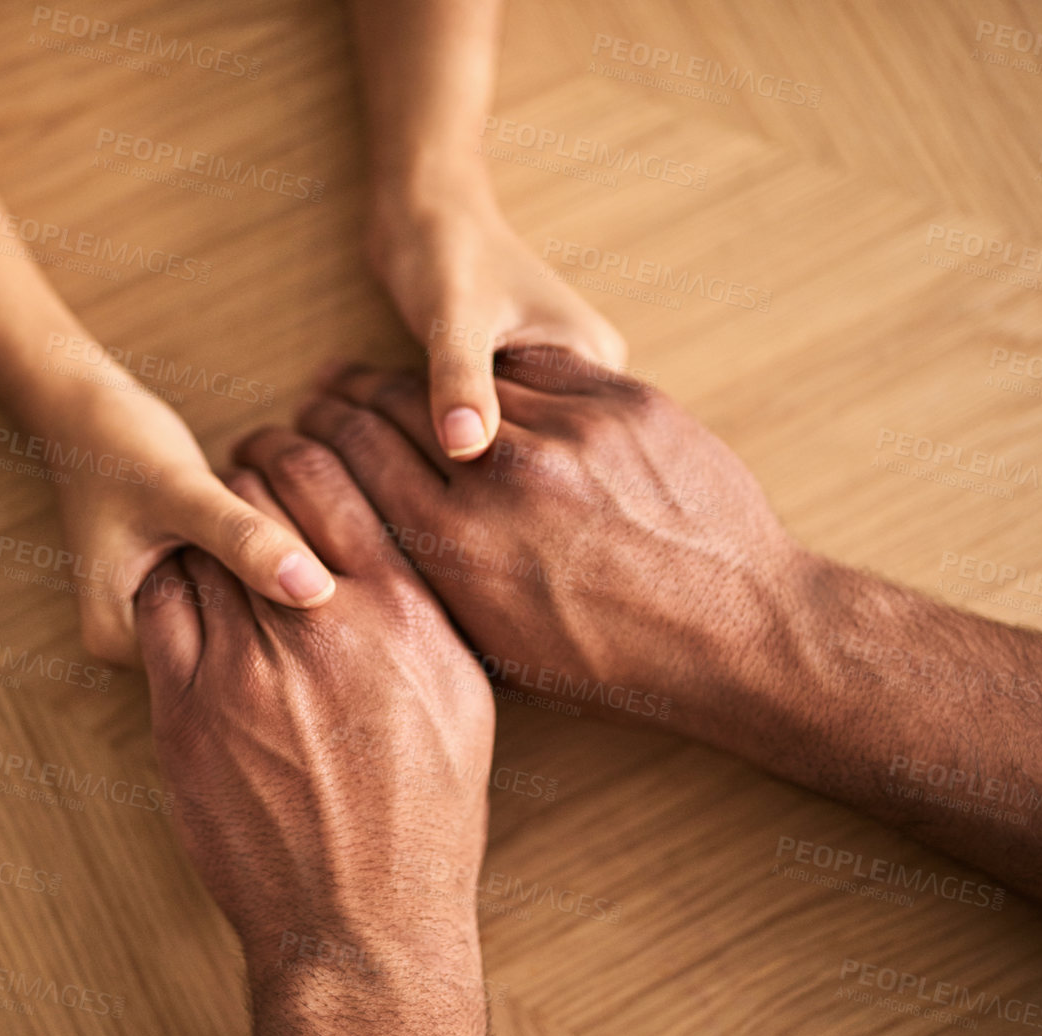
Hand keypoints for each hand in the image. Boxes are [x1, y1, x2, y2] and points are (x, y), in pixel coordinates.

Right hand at [45, 380, 336, 665]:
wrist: (88, 409)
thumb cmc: (123, 443)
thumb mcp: (184, 491)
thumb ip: (244, 539)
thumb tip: (317, 592)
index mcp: (119, 641)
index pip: (220, 656)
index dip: (266, 609)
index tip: (278, 556)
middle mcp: (133, 645)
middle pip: (226, 641)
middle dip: (261, 593)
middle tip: (277, 536)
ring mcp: (152, 620)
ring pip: (232, 614)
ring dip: (256, 574)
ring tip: (264, 528)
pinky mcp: (173, 593)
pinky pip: (227, 590)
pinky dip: (246, 561)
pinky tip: (252, 527)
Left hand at [134, 427, 495, 967]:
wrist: (359, 923)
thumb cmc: (426, 822)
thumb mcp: (464, 702)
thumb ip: (425, 614)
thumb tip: (396, 557)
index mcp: (398, 613)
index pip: (331, 480)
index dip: (301, 449)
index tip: (290, 452)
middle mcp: (320, 624)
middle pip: (257, 497)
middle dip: (246, 471)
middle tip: (240, 470)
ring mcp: (243, 666)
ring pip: (200, 545)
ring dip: (201, 524)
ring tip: (206, 525)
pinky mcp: (184, 710)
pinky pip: (158, 609)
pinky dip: (168, 582)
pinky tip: (182, 587)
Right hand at [294, 349, 810, 746]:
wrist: (742, 631)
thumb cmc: (621, 664)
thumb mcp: (505, 651)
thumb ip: (433, 589)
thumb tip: (371, 552)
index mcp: (459, 552)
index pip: (355, 461)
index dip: (316, 437)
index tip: (299, 426)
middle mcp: (502, 484)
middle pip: (389, 410)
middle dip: (342, 396)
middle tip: (322, 387)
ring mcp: (567, 434)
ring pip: (464, 382)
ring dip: (416, 377)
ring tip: (392, 377)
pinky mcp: (623, 403)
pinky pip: (539, 367)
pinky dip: (504, 369)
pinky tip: (483, 371)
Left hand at [366, 176, 626, 461]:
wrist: (421, 211)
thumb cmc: (442, 248)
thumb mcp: (452, 317)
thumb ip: (461, 380)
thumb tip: (466, 446)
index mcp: (596, 359)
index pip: (571, 448)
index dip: (517, 474)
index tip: (463, 485)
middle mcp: (588, 374)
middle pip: (546, 453)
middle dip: (494, 465)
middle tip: (435, 461)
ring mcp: (558, 379)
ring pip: (518, 445)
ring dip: (478, 451)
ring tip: (430, 447)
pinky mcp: (525, 382)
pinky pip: (499, 427)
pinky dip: (467, 433)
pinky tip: (432, 429)